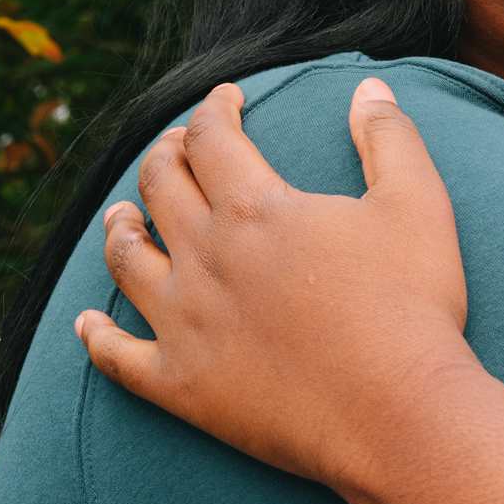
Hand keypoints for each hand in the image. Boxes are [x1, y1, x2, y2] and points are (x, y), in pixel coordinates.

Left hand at [75, 77, 479, 495]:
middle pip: (160, 187)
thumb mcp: (418, 205)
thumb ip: (390, 138)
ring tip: (122, 216)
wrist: (397, 415)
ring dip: (121, 229)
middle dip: (166, 156)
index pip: (210, 137)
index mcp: (254, 208)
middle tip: (178, 148)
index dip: (214, 110)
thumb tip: (369, 88)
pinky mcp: (182, 387)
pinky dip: (97, 337)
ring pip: (126, 261)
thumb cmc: (412, 307)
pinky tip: (86, 324)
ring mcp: (185, 324)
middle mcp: (205, 257)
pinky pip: (118, 357)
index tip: (226, 100)